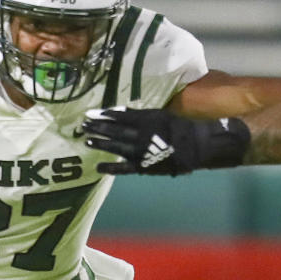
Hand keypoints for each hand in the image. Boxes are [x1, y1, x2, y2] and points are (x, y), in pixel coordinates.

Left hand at [82, 107, 248, 175]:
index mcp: (146, 119)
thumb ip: (140, 114)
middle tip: (83, 125)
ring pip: (117, 146)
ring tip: (87, 140)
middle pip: (115, 130)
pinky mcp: (144, 166)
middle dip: (98, 128)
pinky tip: (98, 168)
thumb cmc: (180, 127)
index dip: (104, 116)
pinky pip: (125, 168)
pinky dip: (111, 168)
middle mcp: (141, 134)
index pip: (120, 116)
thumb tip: (119, 112)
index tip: (91, 114)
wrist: (197, 146)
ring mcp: (142, 151)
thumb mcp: (160, 115)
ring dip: (101, 143)